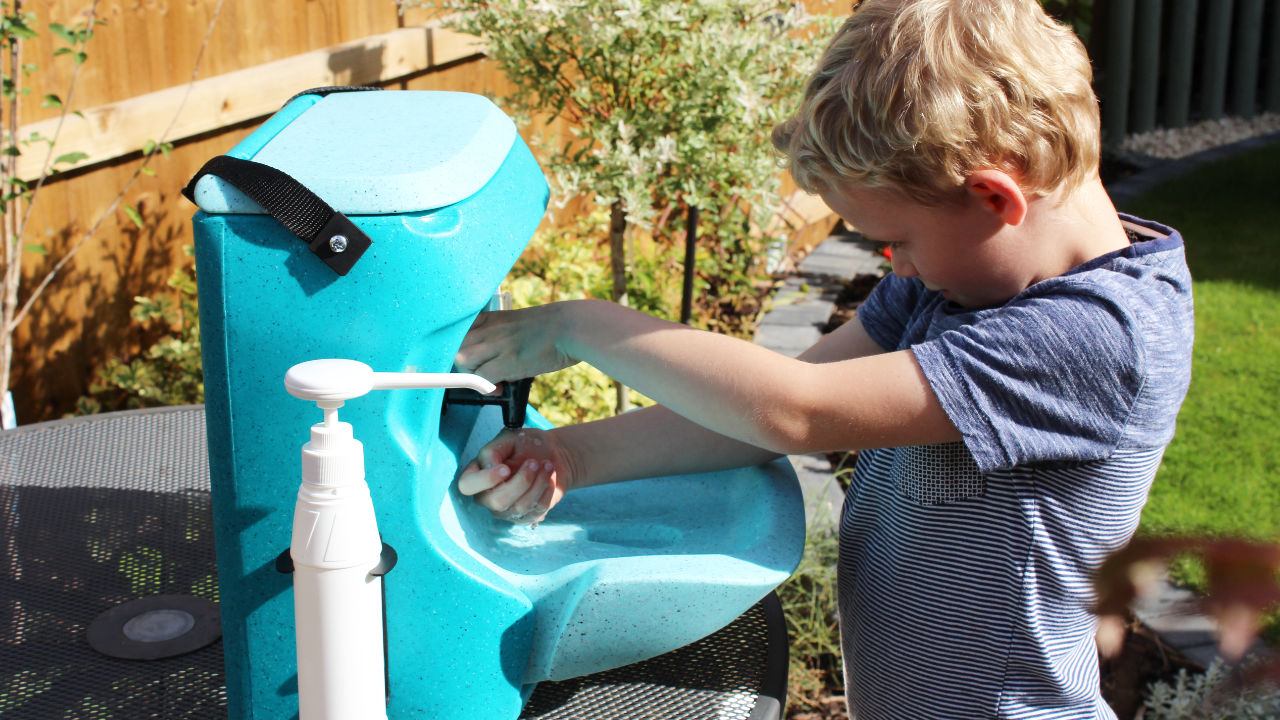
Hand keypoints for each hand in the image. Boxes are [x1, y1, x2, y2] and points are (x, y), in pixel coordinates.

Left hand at [455, 303, 578, 382]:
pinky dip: (486, 387)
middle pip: (455, 347)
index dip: (457, 349)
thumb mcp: (517, 323)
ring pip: (463, 360)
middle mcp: (490, 328)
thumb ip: (499, 337)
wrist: (572, 327)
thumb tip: (490, 364)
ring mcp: (498, 343)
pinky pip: (481, 377)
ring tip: (490, 381)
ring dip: (472, 375)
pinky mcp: (508, 360)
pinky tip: (500, 388)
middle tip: (480, 375)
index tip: (468, 361)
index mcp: (491, 318)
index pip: (456, 331)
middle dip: (463, 366)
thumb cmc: (552, 329)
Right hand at [456, 427, 572, 523]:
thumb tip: (488, 467)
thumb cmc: (526, 445)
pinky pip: (537, 510)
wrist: (551, 455)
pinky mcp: (525, 517)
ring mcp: (506, 510)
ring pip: (520, 507)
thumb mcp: (508, 439)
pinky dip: (547, 491)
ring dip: (539, 483)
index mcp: (476, 475)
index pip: (467, 486)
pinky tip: (550, 477)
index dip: (486, 480)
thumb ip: (493, 452)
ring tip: (547, 465)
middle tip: (534, 462)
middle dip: (521, 481)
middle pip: (497, 501)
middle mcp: (487, 496)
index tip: (506, 468)